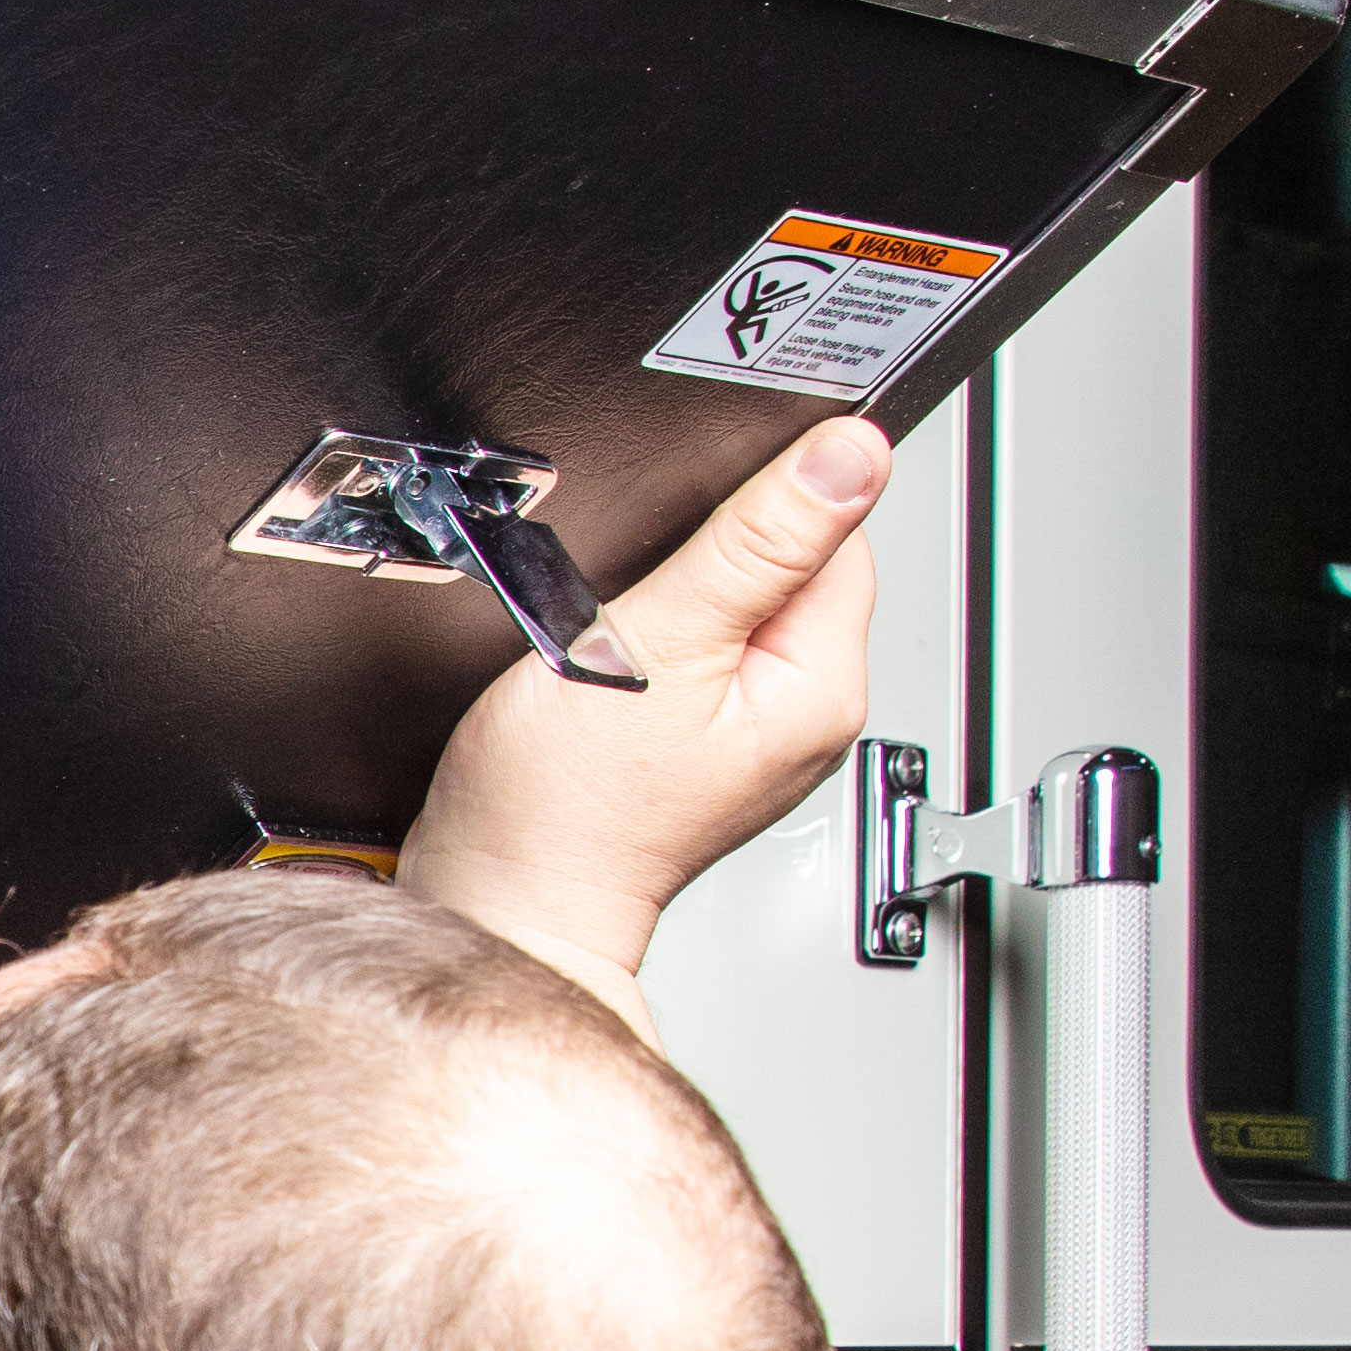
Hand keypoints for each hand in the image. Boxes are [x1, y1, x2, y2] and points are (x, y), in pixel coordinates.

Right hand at [394, 413, 896, 1023]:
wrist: (502, 895)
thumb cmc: (563, 800)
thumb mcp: (658, 641)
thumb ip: (758, 542)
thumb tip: (849, 456)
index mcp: (822, 685)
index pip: (840, 533)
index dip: (760, 503)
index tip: (690, 523)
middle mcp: (807, 713)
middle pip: (791, 567)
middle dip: (714, 552)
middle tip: (639, 598)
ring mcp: (759, 733)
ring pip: (742, 607)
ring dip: (682, 593)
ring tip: (622, 636)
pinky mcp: (707, 742)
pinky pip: (705, 652)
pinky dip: (661, 637)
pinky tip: (618, 663)